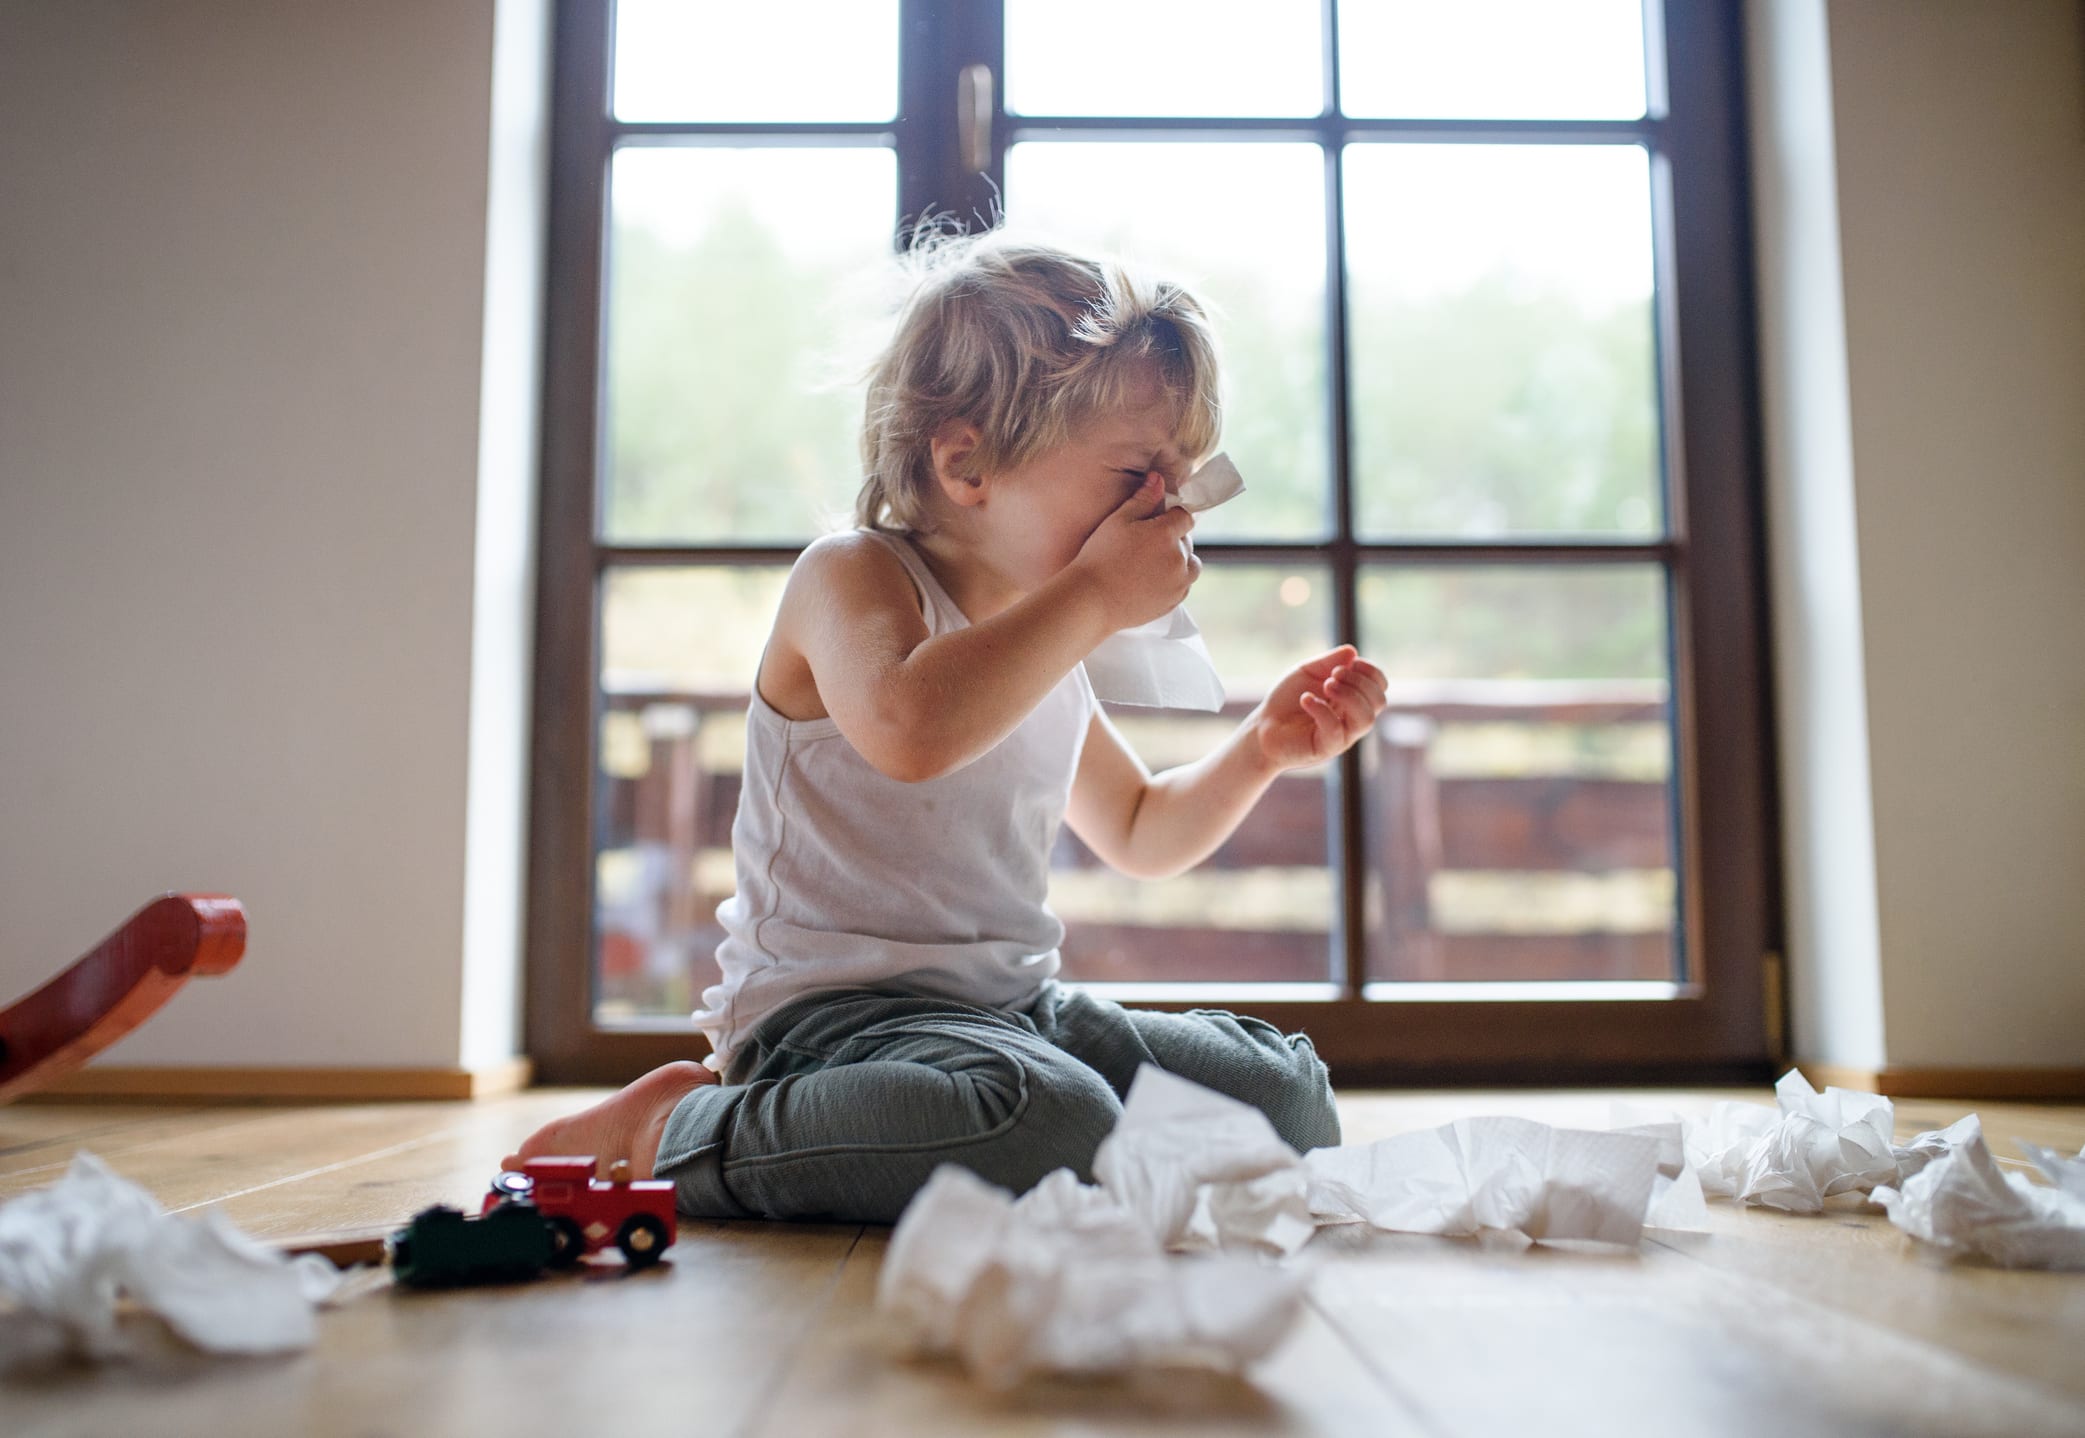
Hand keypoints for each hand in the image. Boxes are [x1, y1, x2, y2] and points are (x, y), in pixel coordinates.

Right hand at [1068, 473, 1199, 630]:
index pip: (1184, 517)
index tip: (1158, 520)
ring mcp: (1178, 583)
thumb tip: (1158, 478)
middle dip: (1173, 539)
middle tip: (1147, 544)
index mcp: (1166, 534)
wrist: (1091, 600)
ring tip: (1154, 563)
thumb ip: (1142, 499)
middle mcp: (1179, 558)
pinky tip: (1152, 580)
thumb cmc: (1100, 557)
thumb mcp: (1117, 521)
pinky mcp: (1173, 602)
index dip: (1172, 516)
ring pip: (1190, 566)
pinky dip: (1174, 581)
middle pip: (1187, 541)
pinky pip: (1183, 586)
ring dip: (1179, 560)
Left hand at [1249, 645, 1388, 772]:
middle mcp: (1352, 719)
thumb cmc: (1286, 701)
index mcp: (1353, 700)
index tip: (1351, 662)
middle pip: (1379, 701)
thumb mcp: (1307, 672)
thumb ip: (1329, 661)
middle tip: (1333, 675)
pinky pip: (1335, 730)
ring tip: (1326, 686)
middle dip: (1359, 682)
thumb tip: (1353, 651)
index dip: (1371, 671)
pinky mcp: (1325, 748)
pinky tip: (1305, 699)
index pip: (1380, 687)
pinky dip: (1322, 709)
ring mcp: (1341, 735)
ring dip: (1349, 696)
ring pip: (1366, 719)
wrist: (1263, 727)